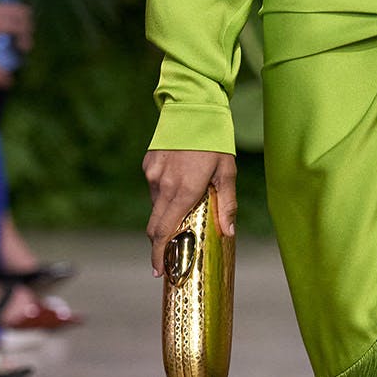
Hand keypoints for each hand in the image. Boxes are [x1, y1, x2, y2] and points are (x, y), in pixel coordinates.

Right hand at [144, 149, 235, 276]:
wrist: (193, 106)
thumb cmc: (215, 140)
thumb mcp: (227, 172)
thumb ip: (227, 205)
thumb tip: (228, 234)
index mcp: (184, 190)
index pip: (164, 232)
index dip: (159, 254)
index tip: (159, 270)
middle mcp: (163, 185)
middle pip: (155, 225)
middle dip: (159, 243)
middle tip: (169, 254)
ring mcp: (153, 174)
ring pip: (156, 205)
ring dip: (167, 214)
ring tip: (186, 208)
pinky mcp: (149, 164)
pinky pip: (154, 187)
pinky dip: (165, 194)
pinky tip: (181, 183)